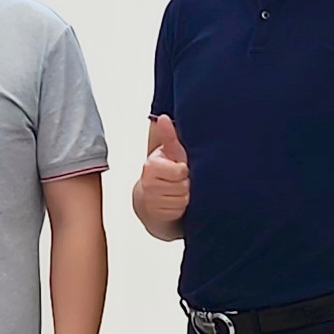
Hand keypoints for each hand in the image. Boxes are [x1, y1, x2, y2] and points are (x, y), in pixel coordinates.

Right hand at [130, 114, 190, 238]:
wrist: (150, 199)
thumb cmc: (165, 173)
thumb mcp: (169, 153)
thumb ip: (168, 136)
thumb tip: (164, 118)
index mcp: (151, 166)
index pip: (180, 170)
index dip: (184, 170)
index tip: (180, 168)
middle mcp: (148, 183)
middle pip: (182, 186)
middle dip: (185, 185)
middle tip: (179, 181)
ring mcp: (151, 200)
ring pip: (181, 200)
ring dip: (183, 197)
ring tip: (177, 191)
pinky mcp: (155, 215)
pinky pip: (177, 211)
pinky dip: (179, 208)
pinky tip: (174, 203)